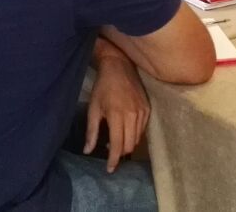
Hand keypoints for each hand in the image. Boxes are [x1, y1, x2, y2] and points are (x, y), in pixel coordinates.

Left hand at [87, 46, 149, 172]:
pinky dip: (134, 134)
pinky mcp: (148, 108)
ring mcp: (142, 111)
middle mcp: (132, 115)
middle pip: (129, 145)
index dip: (113, 160)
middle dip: (120, 153)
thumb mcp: (93, 108)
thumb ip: (91, 131)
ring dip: (127, 144)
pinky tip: (125, 130)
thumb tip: (88, 151)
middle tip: (110, 151)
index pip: (117, 145)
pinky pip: (143, 129)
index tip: (110, 169)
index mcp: (117, 115)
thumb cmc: (102, 87)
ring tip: (116, 140)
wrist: (119, 66)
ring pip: (137, 139)